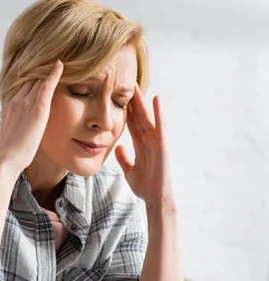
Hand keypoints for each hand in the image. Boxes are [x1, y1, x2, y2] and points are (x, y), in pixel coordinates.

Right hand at [0, 60, 63, 173]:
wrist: (3, 160)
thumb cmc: (2, 155)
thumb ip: (2, 129)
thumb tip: (0, 129)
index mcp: (9, 108)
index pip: (22, 90)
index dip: (31, 83)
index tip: (38, 77)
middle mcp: (16, 102)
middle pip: (29, 82)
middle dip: (39, 74)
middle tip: (50, 62)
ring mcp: (26, 104)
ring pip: (37, 81)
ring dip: (46, 71)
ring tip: (57, 61)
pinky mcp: (38, 109)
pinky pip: (47, 86)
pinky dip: (54, 74)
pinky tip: (60, 65)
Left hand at [114, 83, 174, 205]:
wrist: (155, 198)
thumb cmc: (145, 186)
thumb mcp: (129, 170)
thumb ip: (124, 158)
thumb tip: (119, 147)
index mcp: (140, 144)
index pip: (131, 123)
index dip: (125, 109)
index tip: (118, 95)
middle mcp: (149, 140)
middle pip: (139, 116)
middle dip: (132, 100)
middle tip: (126, 82)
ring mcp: (156, 141)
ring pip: (148, 117)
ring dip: (143, 101)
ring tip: (137, 85)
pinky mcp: (162, 145)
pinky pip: (160, 126)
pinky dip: (159, 113)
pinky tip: (157, 99)